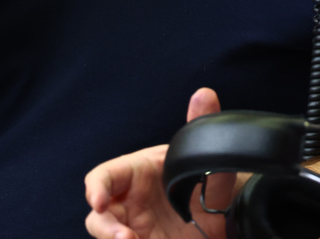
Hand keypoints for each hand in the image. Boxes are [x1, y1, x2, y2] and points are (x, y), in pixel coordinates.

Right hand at [86, 89, 228, 238]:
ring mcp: (133, 229)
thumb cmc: (204, 178)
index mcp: (135, 173)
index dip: (96, 189)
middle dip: (106, 230)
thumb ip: (201, 124)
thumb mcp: (205, 155)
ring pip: (109, 237)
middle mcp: (128, 203)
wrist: (224, 214)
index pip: (103, 177)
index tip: (99, 203)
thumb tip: (204, 94)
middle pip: (98, 217)